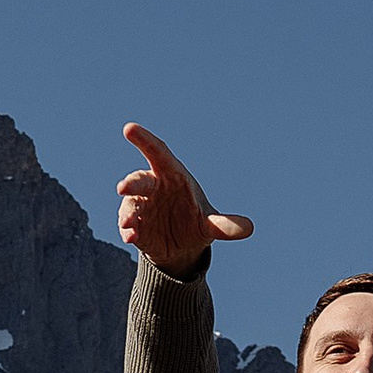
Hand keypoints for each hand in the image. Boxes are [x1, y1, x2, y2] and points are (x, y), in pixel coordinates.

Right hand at [116, 125, 253, 278]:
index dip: (144, 140)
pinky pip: (127, 225)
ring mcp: (141, 206)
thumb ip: (225, 224)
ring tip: (129, 226)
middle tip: (123, 188)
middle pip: (139, 180)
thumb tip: (249, 228)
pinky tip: (132, 238)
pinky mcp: (134, 225)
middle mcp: (153, 187)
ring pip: (130, 204)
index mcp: (171, 176)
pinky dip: (127, 231)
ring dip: (128, 213)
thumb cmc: (195, 219)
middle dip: (130, 183)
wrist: (182, 244)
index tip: (129, 128)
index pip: (157, 154)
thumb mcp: (211, 223)